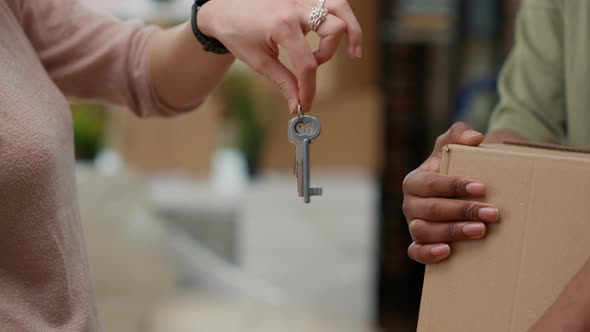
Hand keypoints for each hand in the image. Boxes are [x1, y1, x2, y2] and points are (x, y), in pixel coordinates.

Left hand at [197, 0, 361, 112]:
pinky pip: (330, 0)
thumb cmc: (237, 33)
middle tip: (312, 66)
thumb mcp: (259, 62)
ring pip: (340, 7)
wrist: (222, 9)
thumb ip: (283, 82)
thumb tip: (298, 104)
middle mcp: (295, 8)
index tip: (305, 103)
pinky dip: (341, 15)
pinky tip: (343, 32)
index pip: (307, 63)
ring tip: (353, 52)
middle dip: (327, 55)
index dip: (309, 88)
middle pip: (333, 30)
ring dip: (350, 30)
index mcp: (282, 25)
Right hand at [402, 122, 499, 263]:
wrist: (459, 193)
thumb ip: (460, 134)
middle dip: (462, 211)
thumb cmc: (455, 169)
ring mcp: (413, 225)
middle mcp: (409, 204)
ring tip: (480, 231)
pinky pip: (416, 252)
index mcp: (414, 180)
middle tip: (493, 213)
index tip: (481, 188)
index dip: (454, 186)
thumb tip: (474, 138)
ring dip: (453, 231)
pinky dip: (428, 253)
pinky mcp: (418, 244)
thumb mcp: (455, 148)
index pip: (430, 183)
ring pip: (424, 231)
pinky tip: (447, 251)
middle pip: (431, 209)